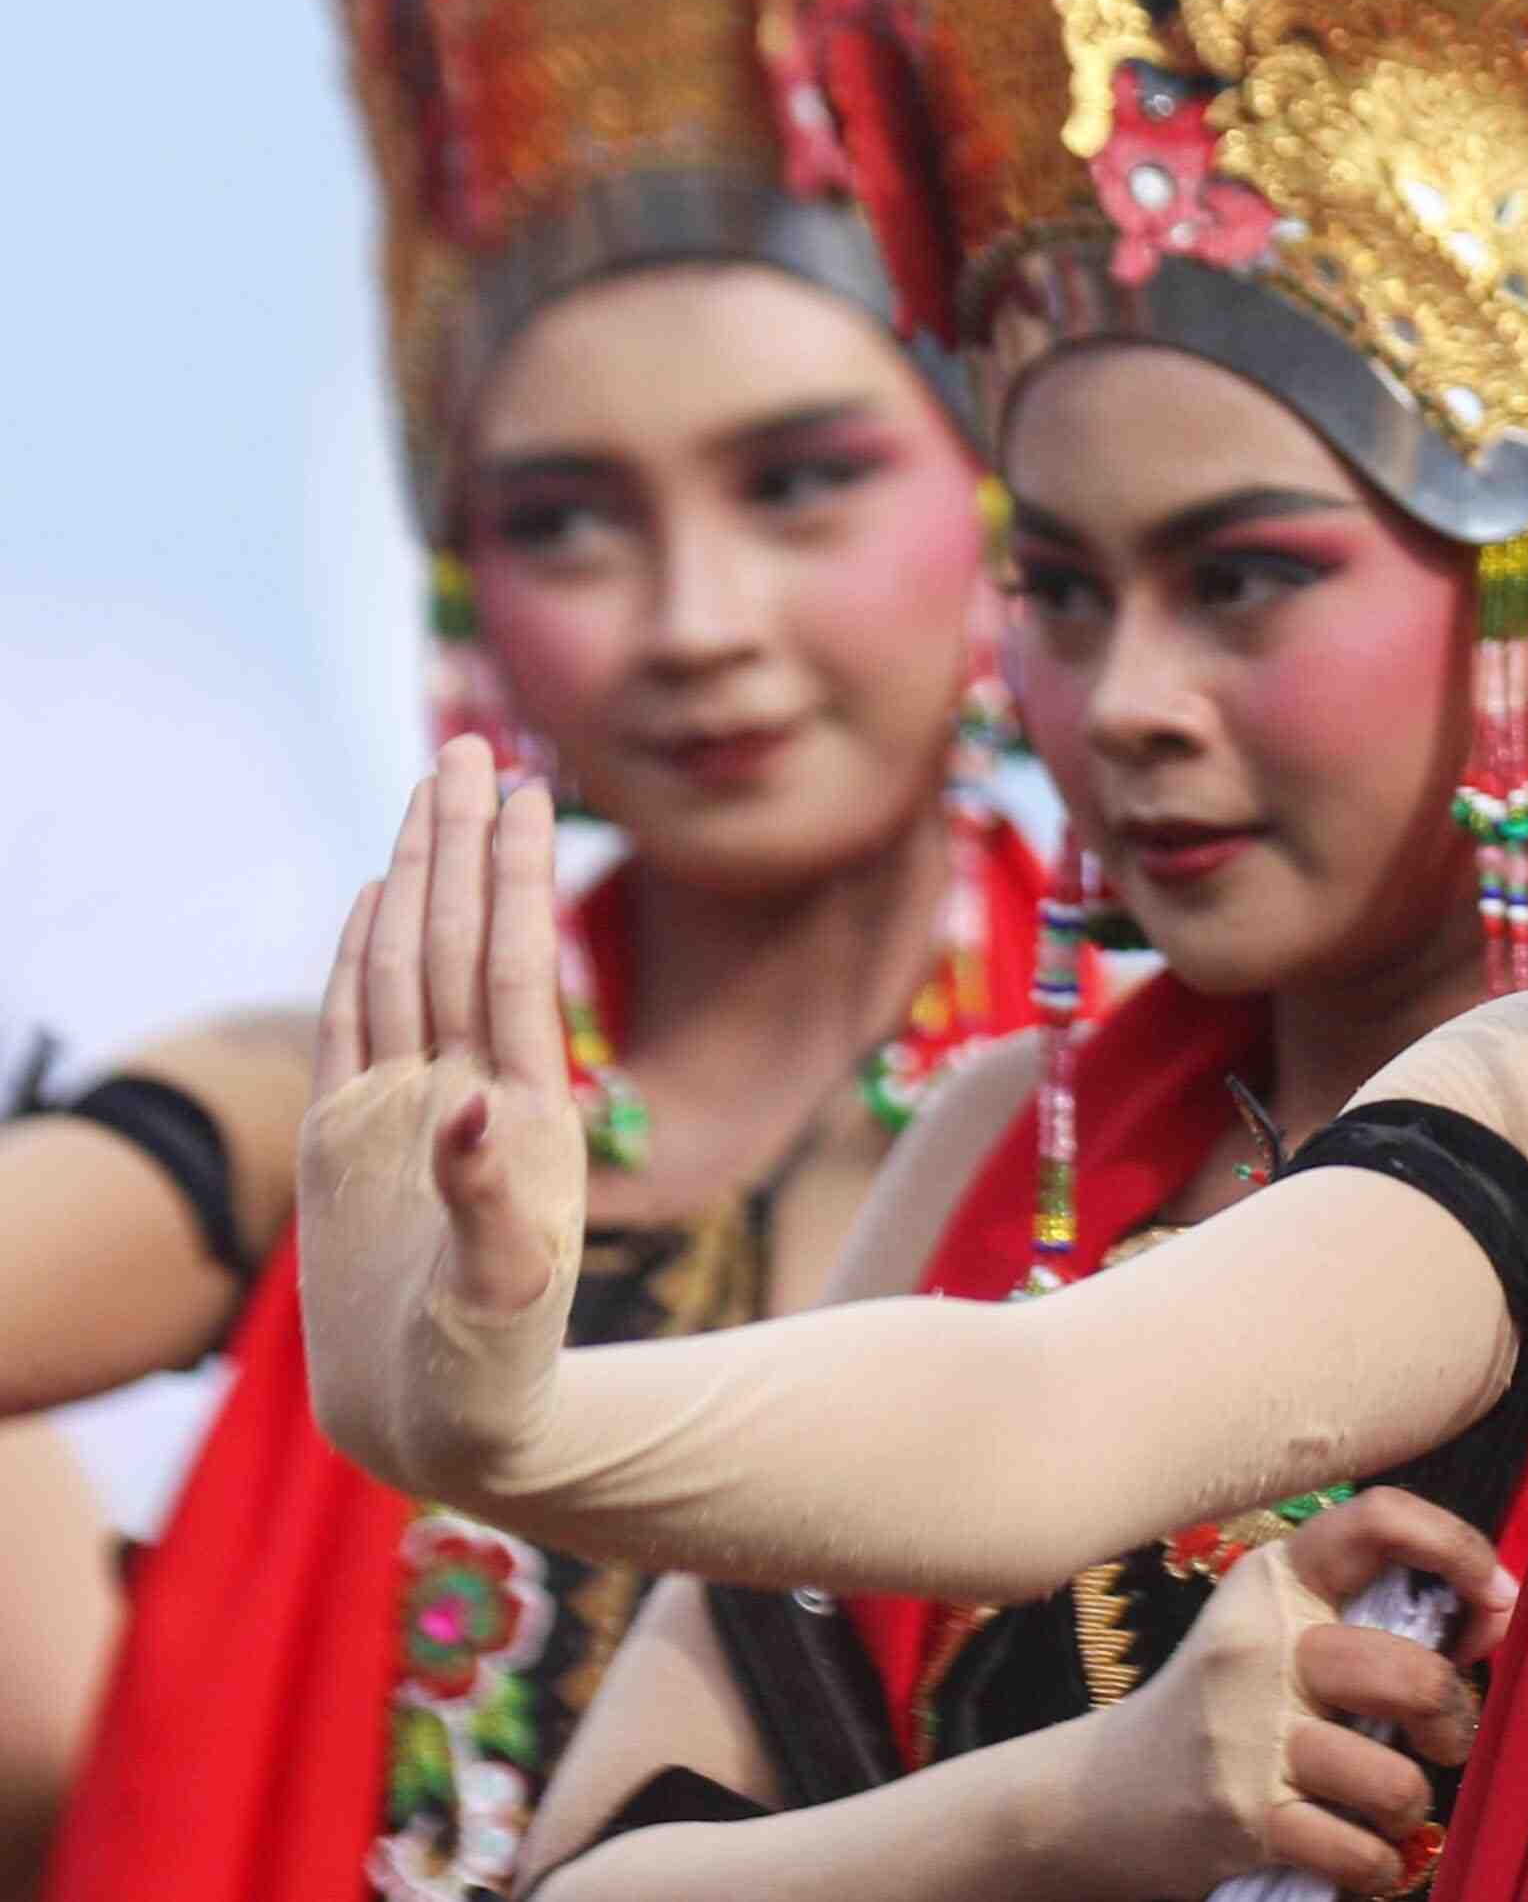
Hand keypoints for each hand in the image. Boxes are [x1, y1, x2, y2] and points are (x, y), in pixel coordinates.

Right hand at [296, 740, 588, 1491]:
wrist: (457, 1432)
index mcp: (513, 1119)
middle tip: (474, 740)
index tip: (529, 789)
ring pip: (409, 966)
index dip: (513, 879)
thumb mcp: (502, 1308)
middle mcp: (464, 1096)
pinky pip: (356, 1028)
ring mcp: (406, 1113)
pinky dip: (362, 957)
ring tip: (436, 786)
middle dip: (465, 841)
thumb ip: (494, 1213)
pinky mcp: (352, 1147)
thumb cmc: (496, 1385)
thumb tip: (478, 1111)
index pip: (507, 968)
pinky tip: (373, 897)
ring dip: (420, 877)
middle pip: (458, 940)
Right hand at [1077, 1487, 1518, 1897]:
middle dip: (1454, 1717)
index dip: (1459, 1549)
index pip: (1378, 1520)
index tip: (1495, 1599)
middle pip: (1412, 1672)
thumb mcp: (1284, 1635)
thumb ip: (1381, 1617)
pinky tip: (1361, 1854)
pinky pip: (1356, 1850)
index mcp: (1277, 1581)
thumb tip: (1499, 1613)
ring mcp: (1249, 1735)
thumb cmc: (1226, 1708)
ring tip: (1392, 1806)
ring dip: (1412, 1805)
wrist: (1097, 1798)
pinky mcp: (1243, 1817)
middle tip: (1445, 1739)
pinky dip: (1375, 1865)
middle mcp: (1262, 1645)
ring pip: (1393, 1779)